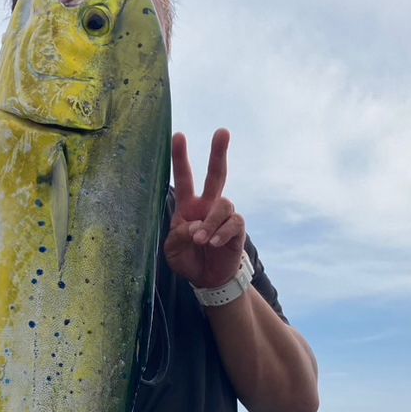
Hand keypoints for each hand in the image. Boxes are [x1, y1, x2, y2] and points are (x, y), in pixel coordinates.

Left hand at [164, 128, 246, 287]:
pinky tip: (212, 244)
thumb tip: (194, 227)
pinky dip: (222, 233)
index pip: (184, 178)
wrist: (208, 279)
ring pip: (223, 204)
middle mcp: (208, 206)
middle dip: (218, 153)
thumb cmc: (188, 260)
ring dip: (210, 222)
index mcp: (188, 207)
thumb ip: (178, 237)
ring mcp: (224, 216)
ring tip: (201, 241)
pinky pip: (233, 223)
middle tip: (222, 132)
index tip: (179, 135)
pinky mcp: (237, 229)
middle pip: (216, 174)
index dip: (180, 157)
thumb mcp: (173, 251)